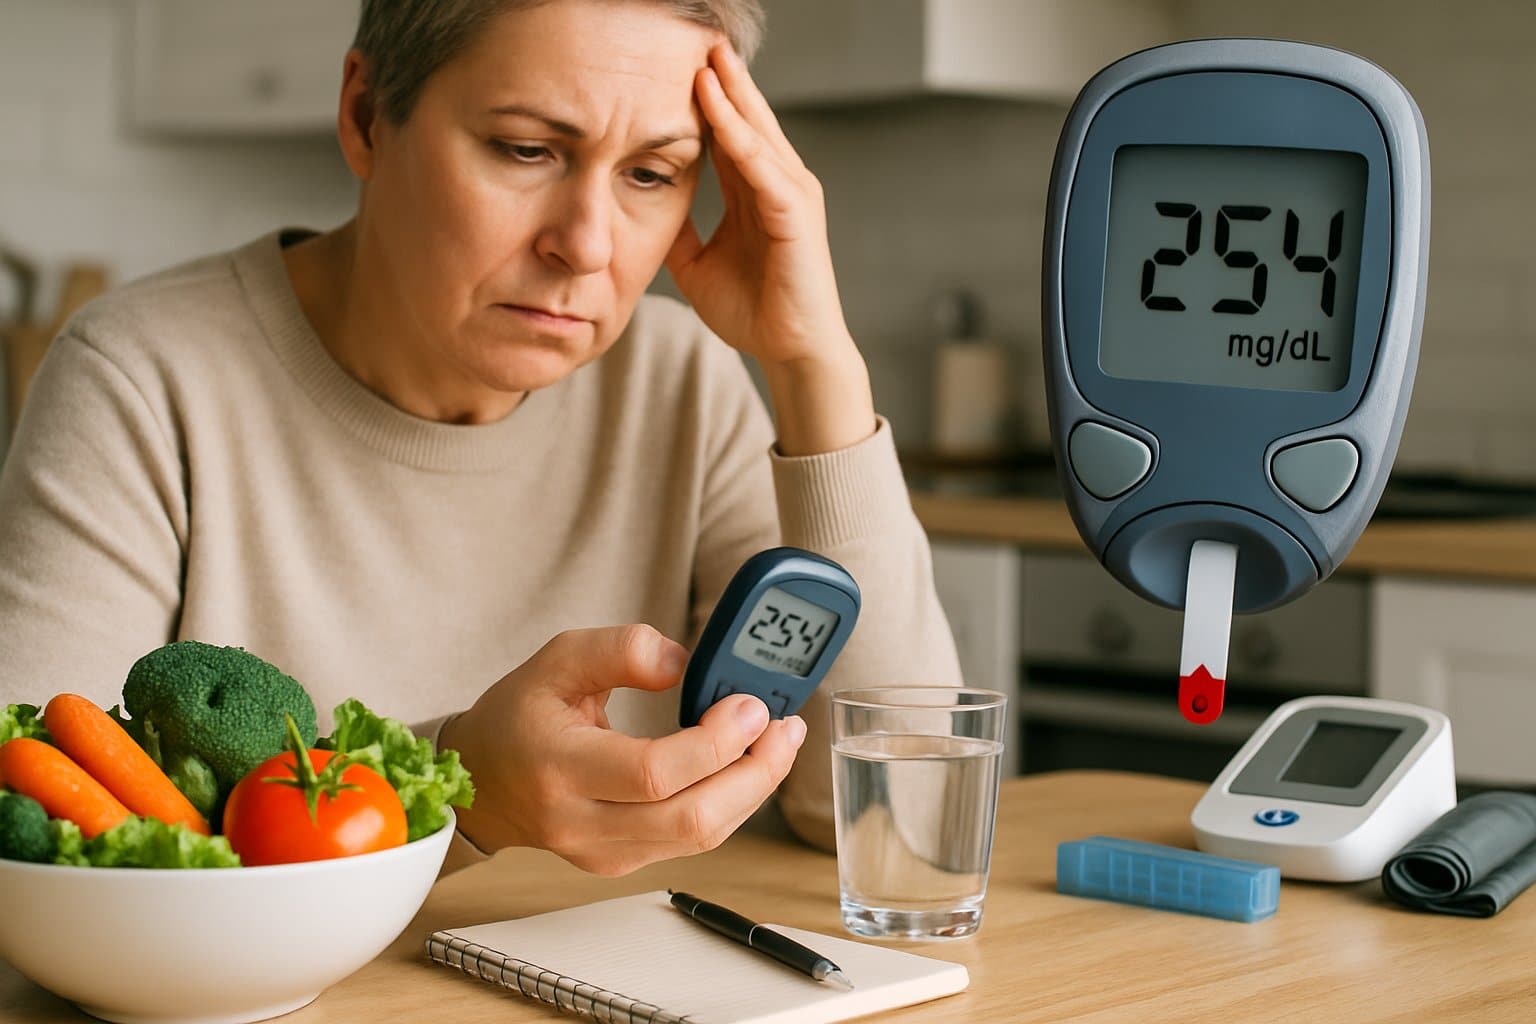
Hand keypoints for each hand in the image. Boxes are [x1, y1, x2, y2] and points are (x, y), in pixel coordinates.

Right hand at [441, 624, 807, 875]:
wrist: (479, 784)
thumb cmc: (519, 716)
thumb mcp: (557, 659)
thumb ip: (619, 649)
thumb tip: (683, 661)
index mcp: (559, 768)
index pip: (653, 774)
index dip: (715, 743)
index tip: (750, 706)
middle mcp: (581, 823)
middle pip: (691, 820)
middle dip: (755, 774)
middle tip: (784, 727)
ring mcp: (602, 853)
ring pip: (700, 838)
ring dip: (753, 790)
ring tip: (779, 743)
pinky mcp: (621, 862)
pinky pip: (690, 842)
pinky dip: (730, 805)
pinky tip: (746, 767)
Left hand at [667, 43, 851, 369]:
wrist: (789, 350)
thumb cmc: (753, 311)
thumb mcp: (696, 264)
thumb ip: (678, 231)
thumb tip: (643, 210)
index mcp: (755, 193)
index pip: (728, 133)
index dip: (705, 100)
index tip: (675, 66)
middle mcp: (777, 185)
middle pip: (747, 120)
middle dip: (723, 80)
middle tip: (699, 40)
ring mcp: (791, 195)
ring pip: (757, 133)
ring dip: (732, 96)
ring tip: (708, 60)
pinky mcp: (797, 214)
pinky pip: (764, 168)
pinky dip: (742, 139)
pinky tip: (720, 114)